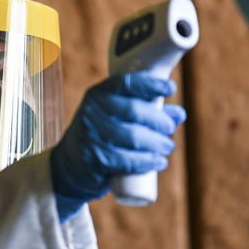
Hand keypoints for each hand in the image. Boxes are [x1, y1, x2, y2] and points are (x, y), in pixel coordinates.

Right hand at [50, 72, 186, 221]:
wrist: (69, 165)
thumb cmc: (102, 135)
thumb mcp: (118, 117)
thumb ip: (148, 112)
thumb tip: (179, 113)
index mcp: (99, 94)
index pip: (127, 82)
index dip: (151, 84)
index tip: (171, 88)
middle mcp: (93, 111)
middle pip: (135, 111)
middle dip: (159, 120)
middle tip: (170, 129)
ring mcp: (92, 135)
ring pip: (133, 136)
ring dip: (158, 143)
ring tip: (167, 147)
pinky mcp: (95, 159)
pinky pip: (127, 159)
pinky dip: (148, 161)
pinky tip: (159, 162)